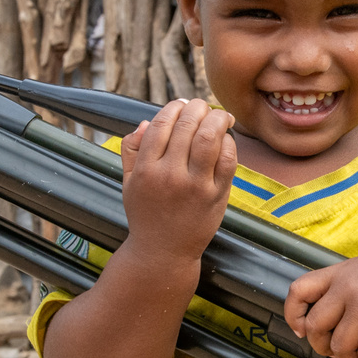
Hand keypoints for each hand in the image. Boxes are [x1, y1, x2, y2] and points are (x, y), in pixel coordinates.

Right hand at [120, 99, 237, 265]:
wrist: (163, 253)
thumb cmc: (146, 214)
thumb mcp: (128, 182)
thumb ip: (131, 150)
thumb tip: (147, 122)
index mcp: (146, 169)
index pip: (161, 124)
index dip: (174, 108)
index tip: (181, 105)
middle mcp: (170, 176)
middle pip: (187, 126)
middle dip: (197, 108)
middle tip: (202, 106)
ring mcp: (195, 186)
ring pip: (210, 138)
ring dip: (217, 118)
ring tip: (220, 116)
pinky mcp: (216, 196)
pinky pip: (228, 159)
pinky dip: (229, 142)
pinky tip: (226, 139)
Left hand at [283, 242, 357, 357]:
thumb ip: (341, 287)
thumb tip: (323, 322)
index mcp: (338, 274)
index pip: (298, 292)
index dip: (294, 315)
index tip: (303, 329)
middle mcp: (347, 289)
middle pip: (316, 327)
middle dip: (323, 346)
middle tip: (339, 351)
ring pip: (339, 348)